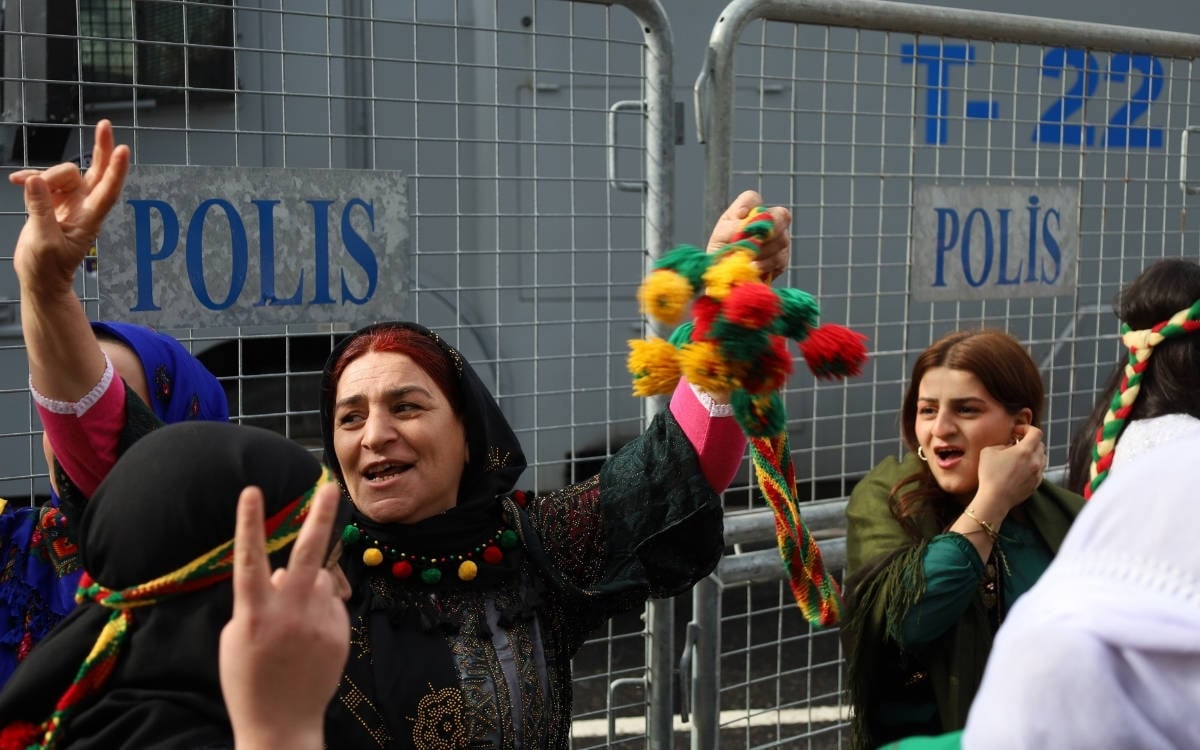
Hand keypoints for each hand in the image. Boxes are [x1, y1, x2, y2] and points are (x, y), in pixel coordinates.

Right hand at [11, 119, 129, 296]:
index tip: (124, 150)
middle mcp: (84, 206)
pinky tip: (17, 181)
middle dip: (101, 148)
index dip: (116, 170)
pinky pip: (44, 180)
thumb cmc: (47, 267)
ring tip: (22, 187)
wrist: (40, 278)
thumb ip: (40, 210)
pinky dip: (31, 178)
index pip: (107, 190)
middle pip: (96, 172)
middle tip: (106, 124)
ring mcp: (70, 202)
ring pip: (61, 174)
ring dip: (42, 175)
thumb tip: (36, 180)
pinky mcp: (53, 201)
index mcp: (89, 218)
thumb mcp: (43, 241)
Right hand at [219, 482, 348, 749]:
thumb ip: (258, 600)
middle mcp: (290, 613)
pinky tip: (308, 639)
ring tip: (294, 624)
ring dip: (309, 587)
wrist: (282, 724)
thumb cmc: (248, 679)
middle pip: (308, 555)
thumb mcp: (237, 638)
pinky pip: (331, 602)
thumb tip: (283, 571)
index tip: (251, 491)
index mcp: (255, 614)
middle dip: (320, 517)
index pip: (250, 559)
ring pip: (320, 580)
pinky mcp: (340, 631)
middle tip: (331, 488)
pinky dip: (321, 609)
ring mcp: (319, 622)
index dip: (249, 523)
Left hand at [706, 189, 791, 282]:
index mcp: (745, 213)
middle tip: (754, 242)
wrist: (725, 282)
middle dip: (770, 229)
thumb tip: (748, 224)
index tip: (739, 219)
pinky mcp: (782, 258)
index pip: (752, 198)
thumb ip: (733, 229)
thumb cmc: (719, 258)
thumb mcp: (720, 240)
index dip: (749, 206)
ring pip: (782, 238)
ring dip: (764, 251)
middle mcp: (765, 222)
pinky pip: (781, 258)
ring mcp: (777, 239)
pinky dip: (767, 264)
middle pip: (780, 215)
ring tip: (748, 261)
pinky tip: (754, 268)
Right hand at [976, 424, 1046, 512]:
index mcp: (1025, 450)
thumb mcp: (988, 451)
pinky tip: (1020, 470)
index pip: (1036, 432)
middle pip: (1040, 445)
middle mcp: (1035, 461)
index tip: (1017, 432)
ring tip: (1019, 458)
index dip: (1027, 428)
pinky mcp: (1036, 484)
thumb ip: (1001, 445)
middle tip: (1017, 444)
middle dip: (1029, 441)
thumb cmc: (990, 474)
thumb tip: (1008, 447)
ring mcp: (1038, 473)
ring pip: (1042, 458)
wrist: (995, 499)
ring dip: (1032, 454)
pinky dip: (1032, 466)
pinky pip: (1039, 470)